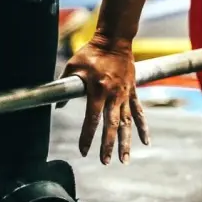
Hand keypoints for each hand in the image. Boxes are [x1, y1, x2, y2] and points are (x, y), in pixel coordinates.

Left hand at [59, 35, 149, 163]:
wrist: (114, 40)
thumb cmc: (90, 53)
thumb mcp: (72, 67)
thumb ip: (64, 86)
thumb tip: (56, 106)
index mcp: (97, 90)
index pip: (91, 119)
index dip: (87, 136)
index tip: (83, 151)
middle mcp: (113, 95)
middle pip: (112, 125)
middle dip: (107, 145)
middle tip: (105, 162)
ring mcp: (125, 94)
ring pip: (127, 123)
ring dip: (126, 143)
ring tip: (124, 160)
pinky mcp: (132, 92)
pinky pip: (139, 112)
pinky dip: (143, 127)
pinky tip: (146, 142)